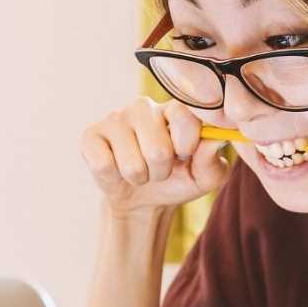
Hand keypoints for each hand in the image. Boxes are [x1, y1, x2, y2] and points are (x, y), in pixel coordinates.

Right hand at [79, 96, 230, 218]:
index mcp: (175, 109)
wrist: (144, 199)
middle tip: (160, 169)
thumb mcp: (206, 176)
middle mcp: (144, 107)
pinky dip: (115, 178)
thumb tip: (217, 139)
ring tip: (141, 171)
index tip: (185, 155)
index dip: (187, 145)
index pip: (184, 116)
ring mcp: (115, 118)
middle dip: (162, 171)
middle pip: (158, 149)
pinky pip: (104, 166)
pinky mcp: (90, 135)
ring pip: (132, 164)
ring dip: (140, 177)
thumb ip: (213, 159)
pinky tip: (117, 169)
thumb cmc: (180, 180)